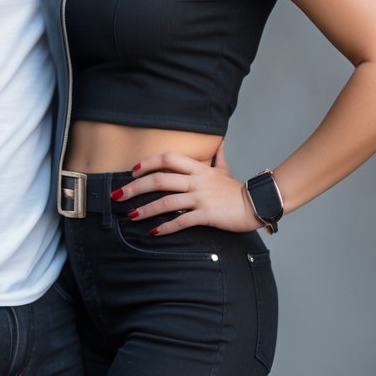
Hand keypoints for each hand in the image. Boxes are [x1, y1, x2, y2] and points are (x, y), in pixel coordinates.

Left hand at [116, 146, 259, 234]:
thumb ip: (218, 156)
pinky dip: (166, 227)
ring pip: (167, 201)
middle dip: (135, 187)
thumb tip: (219, 142)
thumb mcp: (226, 170)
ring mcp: (201, 198)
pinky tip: (154, 232)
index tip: (133, 171)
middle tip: (119, 195)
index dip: (148, 163)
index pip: (168, 159)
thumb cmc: (238, 190)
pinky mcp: (206, 214)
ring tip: (131, 216)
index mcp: (199, 168)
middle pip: (160, 179)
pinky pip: (181, 221)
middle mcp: (197, 181)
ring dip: (146, 209)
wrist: (257, 204)